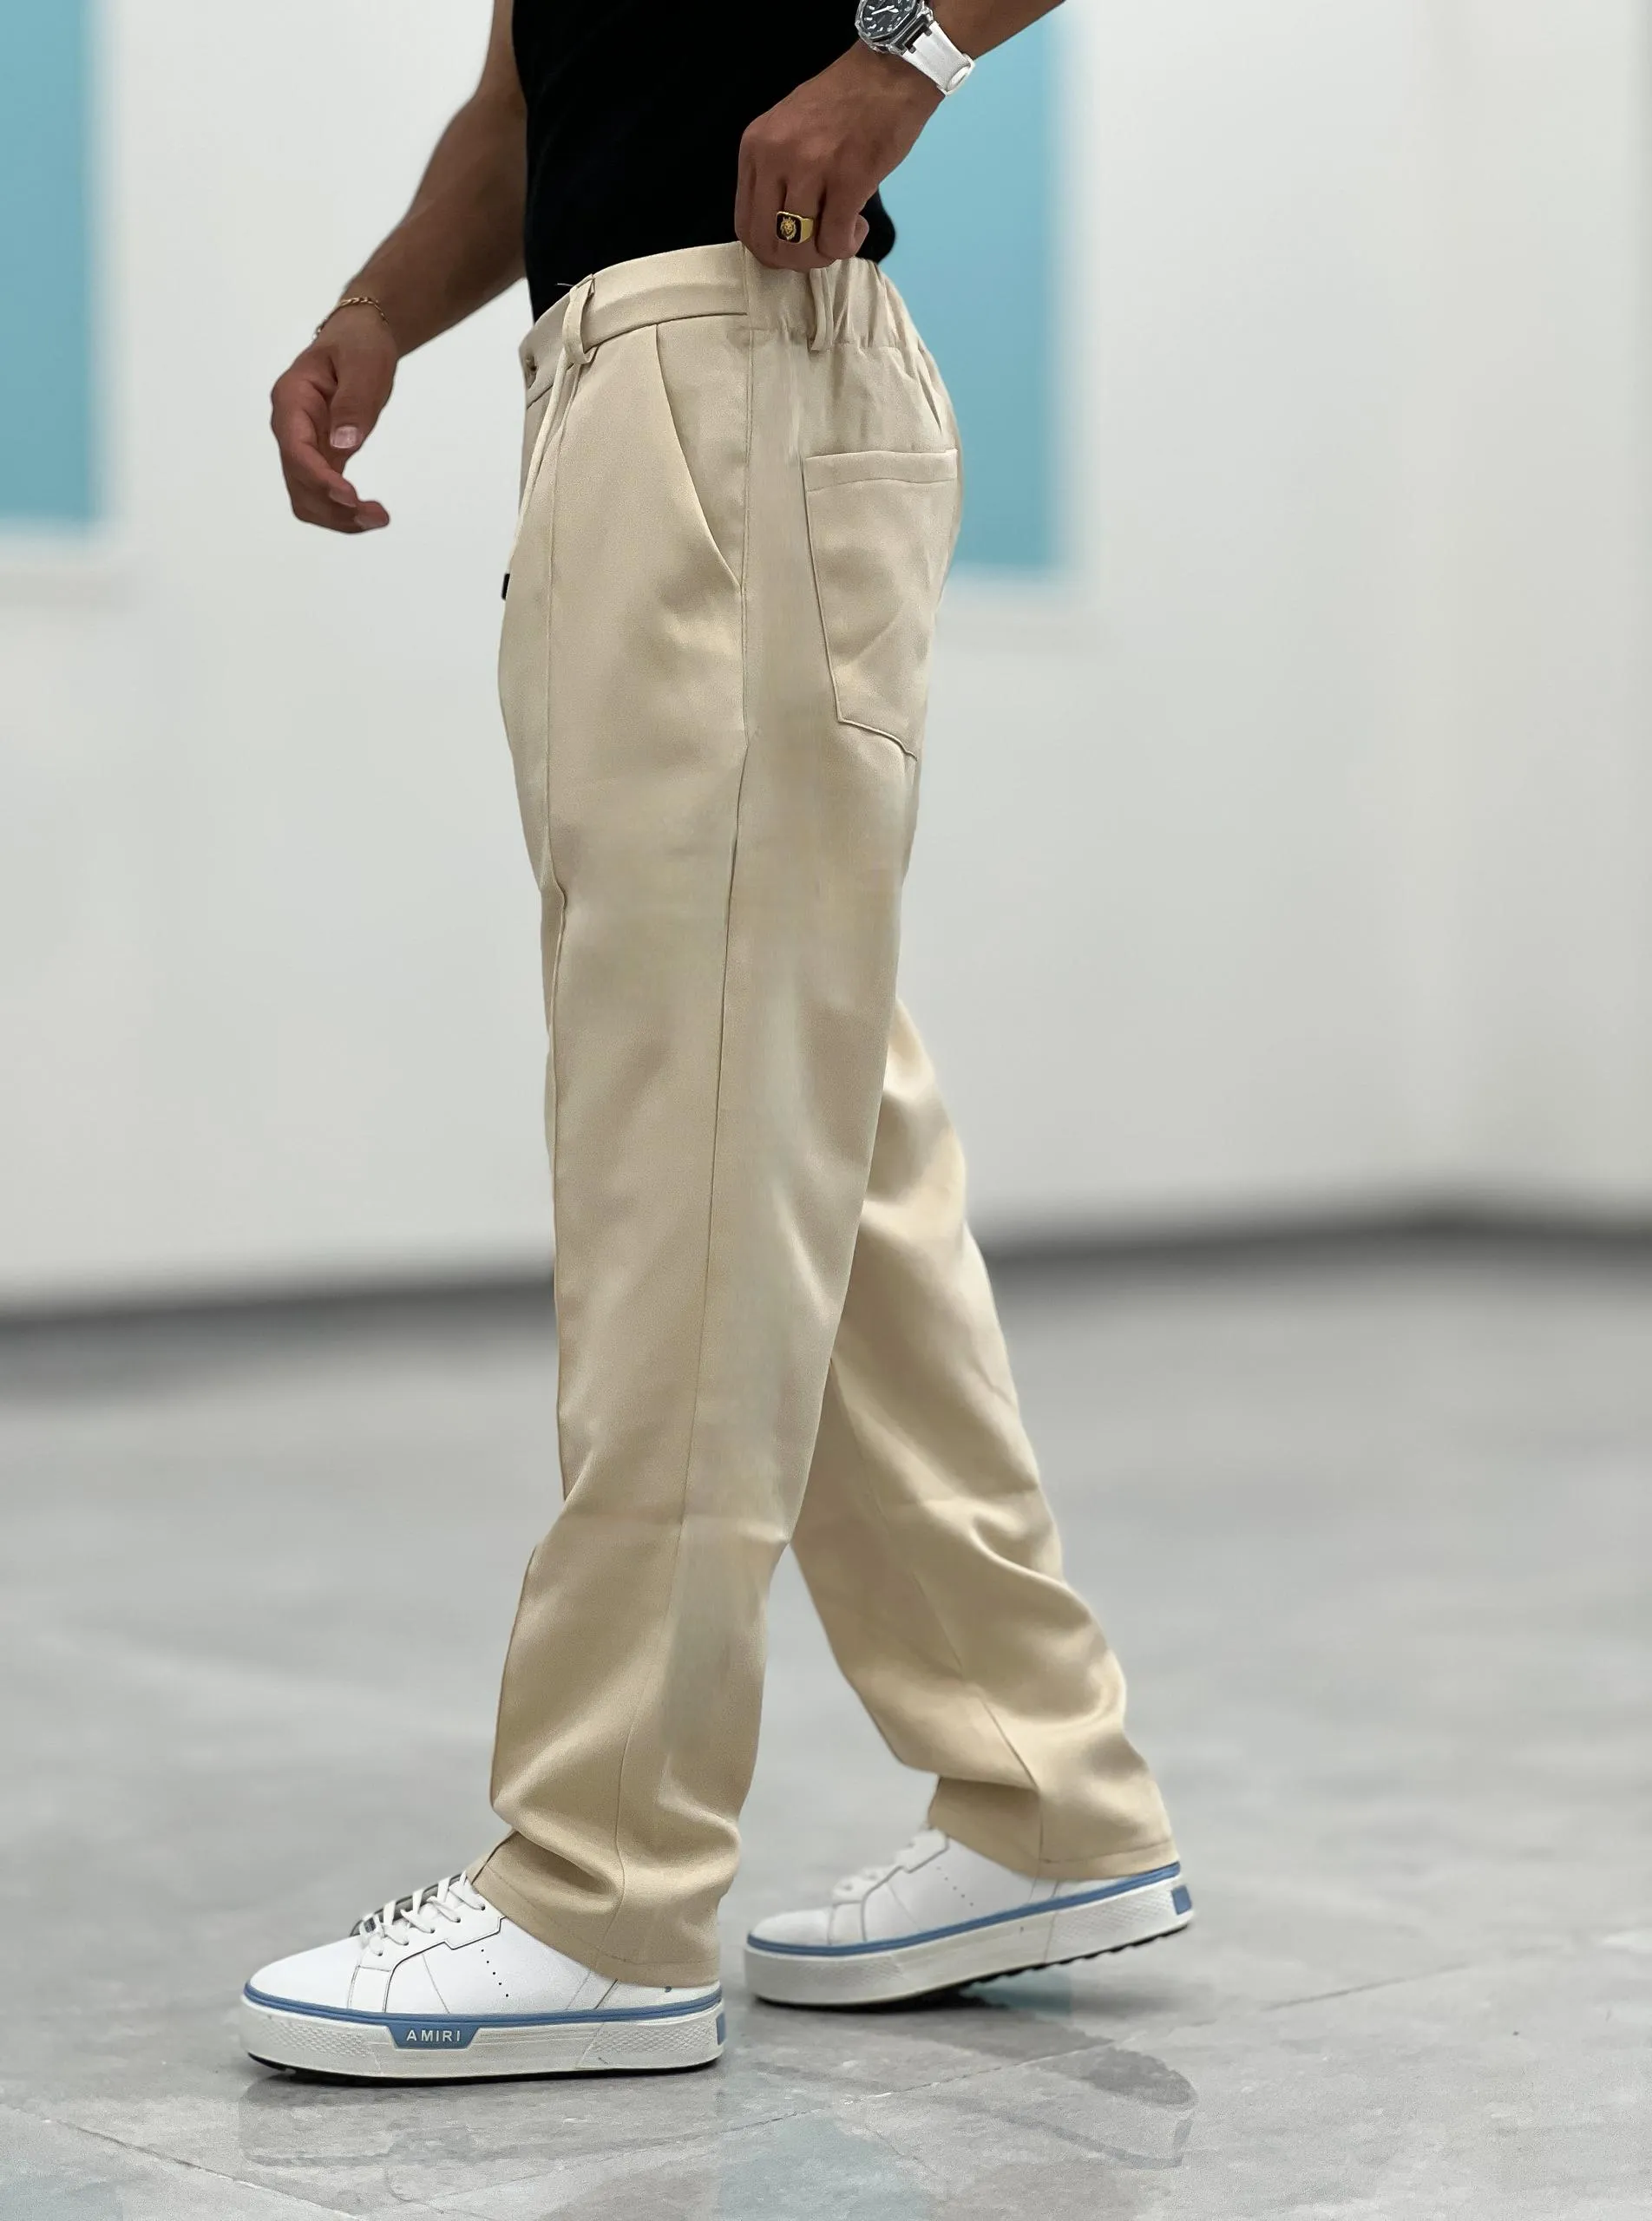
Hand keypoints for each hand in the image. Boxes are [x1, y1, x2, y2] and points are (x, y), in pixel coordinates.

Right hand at [269, 305, 398, 532]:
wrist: (358, 339)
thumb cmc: (359, 345)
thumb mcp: (364, 364)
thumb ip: (353, 402)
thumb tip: (344, 444)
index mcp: (292, 400)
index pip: (296, 450)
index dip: (319, 479)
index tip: (350, 498)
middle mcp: (290, 428)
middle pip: (298, 483)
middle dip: (333, 507)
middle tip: (378, 516)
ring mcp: (302, 446)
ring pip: (306, 497)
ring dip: (337, 517)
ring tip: (378, 519)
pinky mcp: (319, 458)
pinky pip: (322, 494)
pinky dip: (342, 511)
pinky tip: (369, 514)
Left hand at [736, 42, 940, 269]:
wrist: (889, 71)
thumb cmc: (844, 102)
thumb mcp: (789, 130)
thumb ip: (777, 173)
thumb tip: (784, 228)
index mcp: (756, 147)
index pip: (745, 225)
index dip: (771, 248)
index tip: (797, 243)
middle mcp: (775, 157)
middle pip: (767, 244)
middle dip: (796, 260)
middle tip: (821, 245)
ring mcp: (810, 168)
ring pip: (799, 248)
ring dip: (825, 253)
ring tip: (844, 231)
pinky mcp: (847, 179)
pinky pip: (835, 240)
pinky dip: (847, 245)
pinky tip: (859, 225)